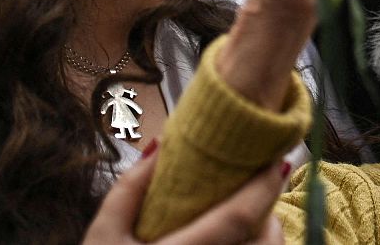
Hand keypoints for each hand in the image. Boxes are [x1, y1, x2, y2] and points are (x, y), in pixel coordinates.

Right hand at [85, 145, 285, 244]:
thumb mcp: (103, 234)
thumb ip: (129, 189)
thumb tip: (161, 145)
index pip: (239, 219)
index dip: (264, 187)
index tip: (276, 160)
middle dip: (271, 215)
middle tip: (260, 194)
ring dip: (266, 238)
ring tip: (249, 220)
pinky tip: (235, 243)